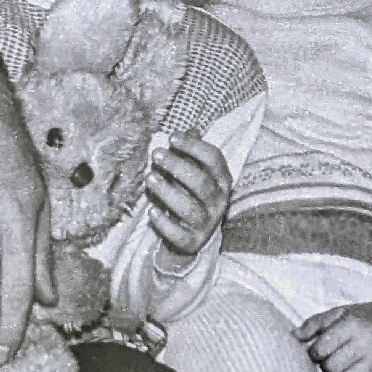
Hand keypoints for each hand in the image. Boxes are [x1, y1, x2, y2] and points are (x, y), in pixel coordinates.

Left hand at [146, 131, 231, 261]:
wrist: (194, 236)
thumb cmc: (192, 195)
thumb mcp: (195, 172)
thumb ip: (192, 153)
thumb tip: (192, 130)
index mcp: (222, 180)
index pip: (213, 159)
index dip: (193, 146)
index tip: (172, 137)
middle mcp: (219, 202)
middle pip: (200, 182)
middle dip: (177, 166)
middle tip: (156, 154)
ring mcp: (207, 223)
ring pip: (188, 207)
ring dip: (167, 191)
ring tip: (149, 178)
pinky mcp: (192, 242)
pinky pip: (178, 233)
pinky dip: (164, 223)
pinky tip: (151, 211)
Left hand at [294, 285, 371, 371]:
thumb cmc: (361, 317)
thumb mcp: (338, 313)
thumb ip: (314, 324)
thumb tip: (293, 337)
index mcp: (352, 324)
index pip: (321, 349)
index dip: (315, 352)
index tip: (318, 349)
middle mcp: (366, 341)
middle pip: (331, 367)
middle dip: (326, 364)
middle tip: (331, 356)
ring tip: (342, 363)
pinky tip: (355, 367)